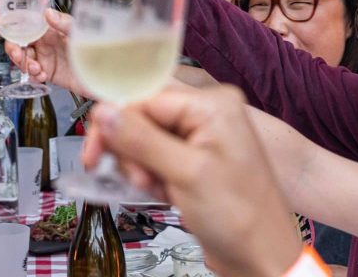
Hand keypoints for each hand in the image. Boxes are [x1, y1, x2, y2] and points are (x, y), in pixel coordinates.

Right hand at [0, 8, 90, 95]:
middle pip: (17, 43)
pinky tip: (42, 76)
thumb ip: (63, 23)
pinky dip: (33, 75)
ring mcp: (45, 58)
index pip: (24, 23)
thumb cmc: (97, 46)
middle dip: (13, 49)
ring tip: (37, 69)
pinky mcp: (49, 73)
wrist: (105, 73)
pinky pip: (32, 74)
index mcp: (48, 28)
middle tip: (19, 54)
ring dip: (24, 64)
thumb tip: (47, 13)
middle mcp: (44, 42)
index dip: (7, 25)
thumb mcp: (80, 30)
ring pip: (22, 59)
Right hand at [83, 87, 302, 276]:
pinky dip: (153, 178)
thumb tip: (103, 111)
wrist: (262, 258)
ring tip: (160, 191)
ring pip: (145, 141)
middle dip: (133, 153)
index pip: (144, 99)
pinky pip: (157, 158)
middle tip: (141, 180)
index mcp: (212, 104)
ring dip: (142, 170)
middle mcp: (207, 114)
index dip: (115, 125)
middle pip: (142, 119)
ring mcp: (202, 137)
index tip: (94, 153)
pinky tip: (166, 194)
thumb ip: (141, 140)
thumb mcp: (186, 174)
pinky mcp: (196, 159)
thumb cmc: (242, 217)